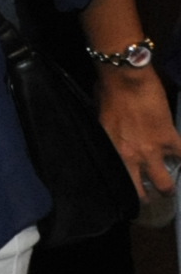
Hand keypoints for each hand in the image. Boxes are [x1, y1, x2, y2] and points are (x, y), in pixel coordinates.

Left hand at [97, 65, 180, 198]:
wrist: (124, 77)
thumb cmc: (106, 91)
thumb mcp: (102, 118)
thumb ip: (111, 135)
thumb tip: (115, 138)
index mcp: (111, 150)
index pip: (117, 181)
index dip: (126, 190)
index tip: (130, 191)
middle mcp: (130, 157)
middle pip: (141, 193)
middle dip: (148, 196)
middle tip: (153, 194)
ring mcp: (152, 151)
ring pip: (165, 184)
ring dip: (168, 186)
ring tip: (171, 186)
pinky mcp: (170, 139)